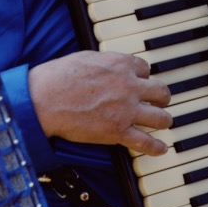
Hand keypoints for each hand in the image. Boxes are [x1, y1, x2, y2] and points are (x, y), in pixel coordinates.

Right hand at [28, 51, 172, 155]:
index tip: (139, 82)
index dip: (143, 77)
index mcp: (121, 66)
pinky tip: (162, 149)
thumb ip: (105, 62)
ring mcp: (126, 110)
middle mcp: (129, 87)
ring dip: (164, 120)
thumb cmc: (58, 77)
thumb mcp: (86, 58)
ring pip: (160, 117)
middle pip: (160, 91)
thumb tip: (111, 64)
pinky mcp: (117, 131)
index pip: (145, 69)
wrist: (44, 100)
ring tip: (163, 122)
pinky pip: (144, 141)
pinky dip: (156, 147)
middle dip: (161, 97)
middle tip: (158, 101)